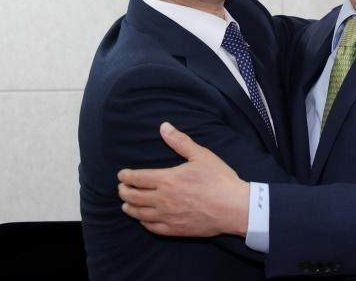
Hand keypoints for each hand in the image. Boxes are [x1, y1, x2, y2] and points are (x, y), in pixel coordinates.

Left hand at [117, 122, 249, 236]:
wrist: (233, 207)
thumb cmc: (219, 179)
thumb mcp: (201, 155)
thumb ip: (180, 141)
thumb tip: (164, 126)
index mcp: (167, 179)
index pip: (137, 178)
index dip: (126, 176)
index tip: (122, 175)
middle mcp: (162, 199)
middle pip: (133, 197)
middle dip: (124, 191)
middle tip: (121, 188)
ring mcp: (167, 216)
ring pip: (139, 214)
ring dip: (130, 208)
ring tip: (126, 205)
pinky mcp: (175, 230)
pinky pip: (152, 228)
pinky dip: (144, 223)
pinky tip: (143, 220)